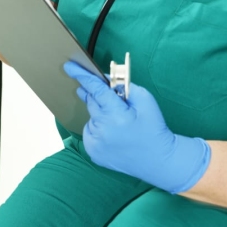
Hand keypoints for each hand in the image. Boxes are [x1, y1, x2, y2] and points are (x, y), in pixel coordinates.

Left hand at [64, 61, 210, 192]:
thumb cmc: (153, 127)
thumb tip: (106, 79)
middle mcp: (102, 130)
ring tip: (119, 124)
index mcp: (116, 115)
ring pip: (90, 117)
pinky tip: (113, 134)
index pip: (95, 90)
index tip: (69, 66)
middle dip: (99, 97)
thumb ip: (125, 87)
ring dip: (100, 114)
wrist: (157, 159)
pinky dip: (97, 128)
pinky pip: (89, 132)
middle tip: (113, 102)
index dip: (82, 76)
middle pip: (91, 102)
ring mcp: (95, 143)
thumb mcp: (146, 100)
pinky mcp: (93, 153)